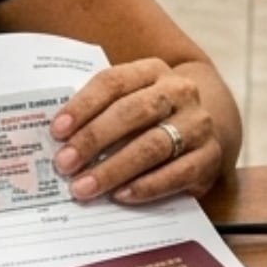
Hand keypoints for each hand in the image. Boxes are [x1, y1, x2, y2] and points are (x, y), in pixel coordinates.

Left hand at [51, 60, 224, 204]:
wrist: (201, 130)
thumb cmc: (148, 117)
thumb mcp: (126, 102)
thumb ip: (97, 112)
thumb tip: (56, 139)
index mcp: (153, 71)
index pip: (113, 82)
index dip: (83, 106)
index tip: (57, 131)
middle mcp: (180, 92)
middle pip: (133, 112)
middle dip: (94, 138)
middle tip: (64, 163)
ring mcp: (198, 124)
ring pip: (153, 145)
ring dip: (114, 169)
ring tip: (84, 187)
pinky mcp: (210, 157)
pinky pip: (178, 173)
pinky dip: (146, 186)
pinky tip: (121, 196)